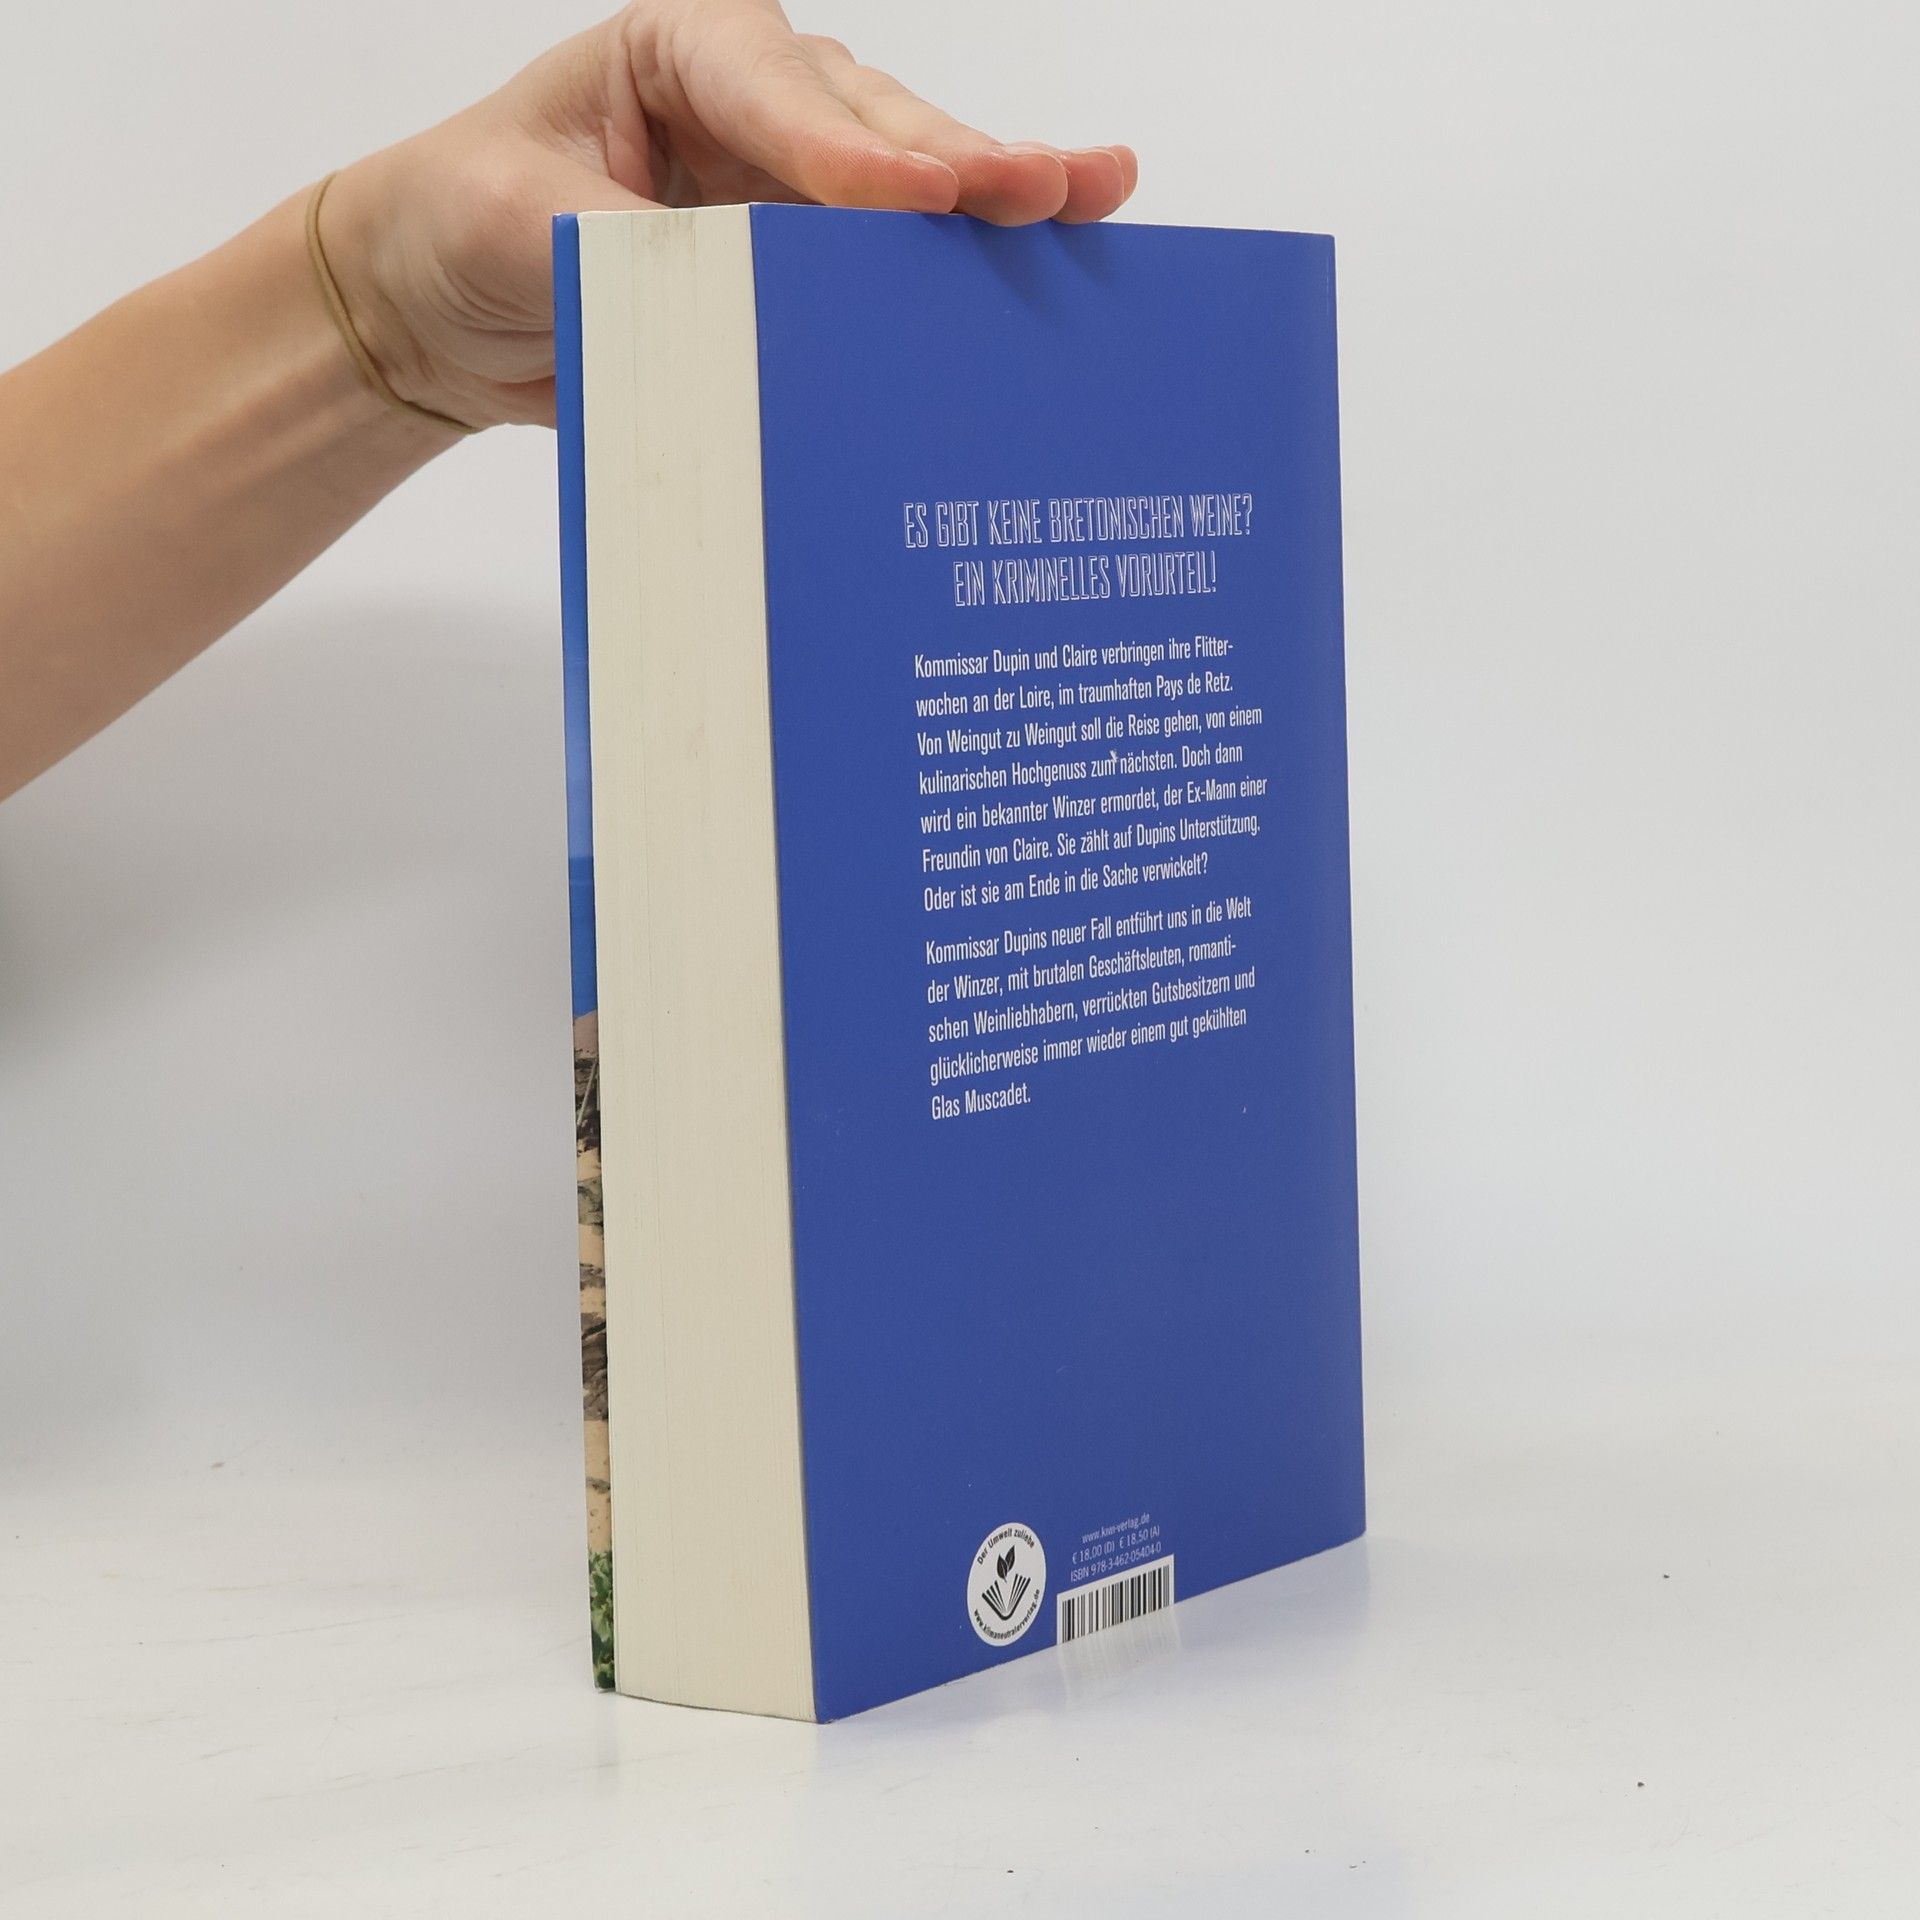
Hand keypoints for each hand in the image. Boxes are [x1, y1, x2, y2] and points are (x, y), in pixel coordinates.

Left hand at [322, 0, 1138, 430]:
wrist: (440, 306)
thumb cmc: (461, 225)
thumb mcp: (522, 223)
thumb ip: (633, 245)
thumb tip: (745, 300)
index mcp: (680, 52)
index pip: (775, 95)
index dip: (849, 153)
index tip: (914, 199)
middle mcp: (754, 104)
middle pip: (873, 127)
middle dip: (958, 163)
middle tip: (1045, 187)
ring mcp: (789, 185)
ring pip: (905, 186)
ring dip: (992, 202)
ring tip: (1091, 197)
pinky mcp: (802, 265)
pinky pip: (887, 268)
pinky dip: (958, 275)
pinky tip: (1047, 259)